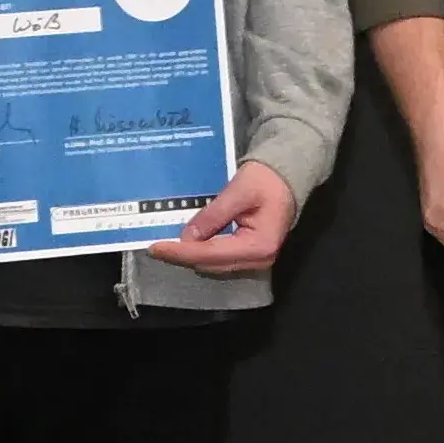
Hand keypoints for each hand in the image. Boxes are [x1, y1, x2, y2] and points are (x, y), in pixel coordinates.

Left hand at [151, 159, 295, 275]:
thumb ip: (212, 216)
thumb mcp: (237, 192)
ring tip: (167, 247)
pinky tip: (186, 245)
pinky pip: (221, 260)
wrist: (288, 177)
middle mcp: (259, 260)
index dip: (181, 252)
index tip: (155, 248)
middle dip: (182, 257)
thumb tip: (186, 237)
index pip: (210, 254)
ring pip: (214, 266)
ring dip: (190, 257)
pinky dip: (201, 254)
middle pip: (211, 265)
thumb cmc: (266, 179)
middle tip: (156, 247)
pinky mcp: (251, 255)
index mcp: (258, 245)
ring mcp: (256, 260)